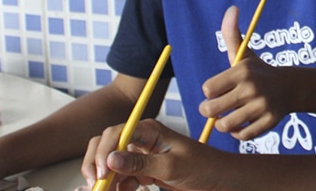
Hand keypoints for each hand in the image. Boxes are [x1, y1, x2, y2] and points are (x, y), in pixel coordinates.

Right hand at [83, 119, 219, 190]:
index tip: (103, 174)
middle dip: (98, 166)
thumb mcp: (171, 166)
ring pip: (110, 165)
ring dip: (106, 180)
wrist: (218, 180)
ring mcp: (140, 156)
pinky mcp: (142, 171)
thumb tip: (111, 159)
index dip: (104, 152)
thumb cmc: (202, 167)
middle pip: (106, 147)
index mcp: (148, 130)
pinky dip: (117, 187)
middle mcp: (140, 140)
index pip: (114, 134)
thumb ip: (140, 163)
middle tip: (97, 186)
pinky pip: (120, 178)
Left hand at [199, 5, 292, 139]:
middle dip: (210, 110)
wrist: (290, 87)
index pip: (208, 89)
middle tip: (215, 108)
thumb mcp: (244, 54)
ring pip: (225, 125)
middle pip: (211, 110)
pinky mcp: (268, 123)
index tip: (217, 90)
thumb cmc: (258, 71)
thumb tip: (231, 8)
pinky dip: (238, 133)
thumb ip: (232, 34)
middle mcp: (252, 89)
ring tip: (227, 117)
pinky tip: (241, 124)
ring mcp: (261, 107)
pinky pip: (242, 136)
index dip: (209, 91)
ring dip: (223, 124)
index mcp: (242, 71)